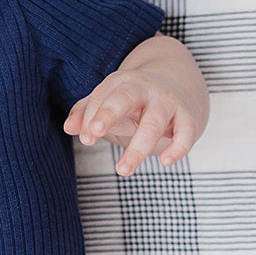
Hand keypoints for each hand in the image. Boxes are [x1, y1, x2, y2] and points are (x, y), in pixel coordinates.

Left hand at [64, 35, 207, 177]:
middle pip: (126, 98)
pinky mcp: (187, 116)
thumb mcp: (108, 101)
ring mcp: (168, 102)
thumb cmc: (132, 100)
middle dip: (109, 113)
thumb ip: (86, 113)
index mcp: (122, 83)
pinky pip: (185, 132)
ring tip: (122, 171)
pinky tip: (165, 162)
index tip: (86, 139)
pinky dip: (178, 147)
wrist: (177, 85)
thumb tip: (68, 128)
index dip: (91, 118)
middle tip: (95, 132)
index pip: (102, 98)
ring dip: (138, 148)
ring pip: (153, 123)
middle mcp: (145, 89)